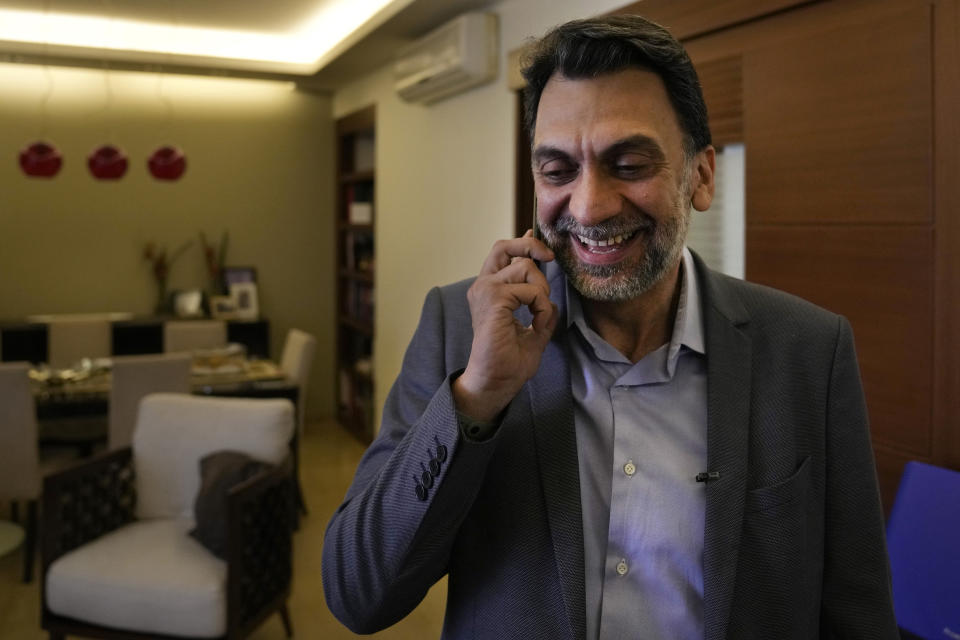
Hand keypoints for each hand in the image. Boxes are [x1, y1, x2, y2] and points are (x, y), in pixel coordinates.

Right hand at [453, 231, 557, 421]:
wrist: (496, 381)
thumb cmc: (510, 360)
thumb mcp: (534, 327)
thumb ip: (539, 305)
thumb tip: (548, 291)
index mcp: (489, 291)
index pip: (502, 255)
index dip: (521, 244)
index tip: (533, 237)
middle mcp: (483, 286)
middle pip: (504, 247)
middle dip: (531, 248)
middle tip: (550, 259)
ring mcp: (485, 290)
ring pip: (525, 268)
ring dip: (542, 291)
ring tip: (539, 315)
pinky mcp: (493, 299)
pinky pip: (530, 291)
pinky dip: (541, 306)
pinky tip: (537, 323)